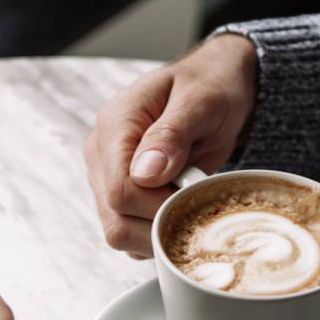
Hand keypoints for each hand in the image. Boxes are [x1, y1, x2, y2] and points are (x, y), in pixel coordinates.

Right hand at [84, 34, 258, 256]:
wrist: (217, 85)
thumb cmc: (211, 85)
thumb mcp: (202, 100)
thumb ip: (172, 134)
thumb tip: (145, 174)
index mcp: (115, 125)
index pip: (119, 190)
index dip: (159, 205)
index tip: (194, 193)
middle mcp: (102, 155)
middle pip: (116, 220)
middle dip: (161, 222)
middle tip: (196, 200)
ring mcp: (108, 177)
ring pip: (120, 233)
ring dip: (160, 230)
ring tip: (190, 202)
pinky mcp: (122, 196)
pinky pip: (132, 234)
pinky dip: (159, 232)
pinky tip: (181, 209)